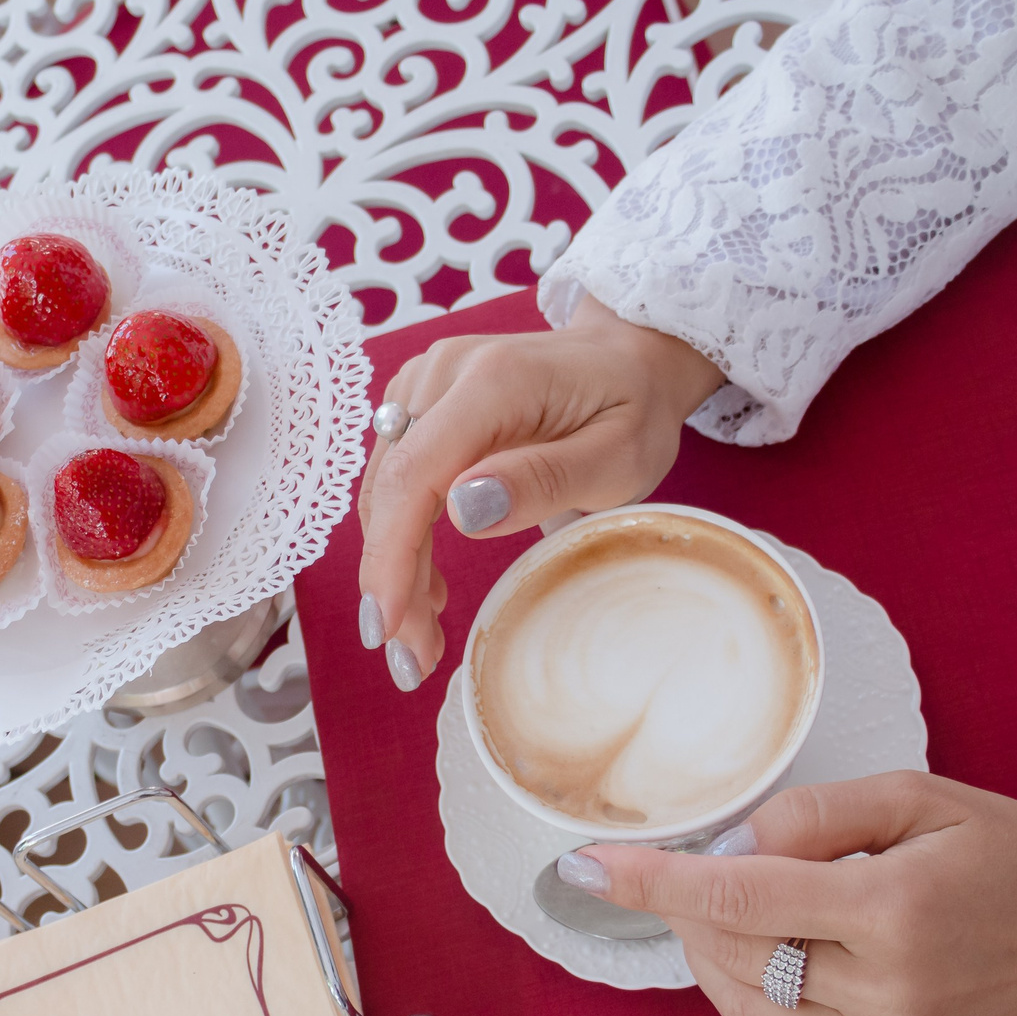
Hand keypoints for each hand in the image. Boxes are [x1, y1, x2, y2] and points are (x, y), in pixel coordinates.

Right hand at [357, 298, 722, 690]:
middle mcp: (444, 373)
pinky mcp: (418, 401)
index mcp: (494, 381)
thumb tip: (459, 510)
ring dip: (394, 565)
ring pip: (384, 490)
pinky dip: (403, 535)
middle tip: (410, 658)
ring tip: (423, 632)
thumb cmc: (632, 408)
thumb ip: (543, 481)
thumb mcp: (618, 458)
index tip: (387, 627)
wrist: (629, 357)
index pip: (414, 476)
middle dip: (390, 581)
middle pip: (390, 490)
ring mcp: (424, 383)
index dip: (391, 557)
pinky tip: (425, 582)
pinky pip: (394, 477)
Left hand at [556, 772, 1016, 1015]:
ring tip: (741, 918)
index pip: (737, 899)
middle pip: (731, 957)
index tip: (587, 867)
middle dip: (691, 912)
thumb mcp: (920, 797)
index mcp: (891, 910)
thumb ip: (818, 815)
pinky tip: (760, 977)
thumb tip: (732, 845)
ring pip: (743, 1012)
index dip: (651, 883)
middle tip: (706, 873)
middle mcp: (887, 990)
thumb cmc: (1006, 853)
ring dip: (713, 963)